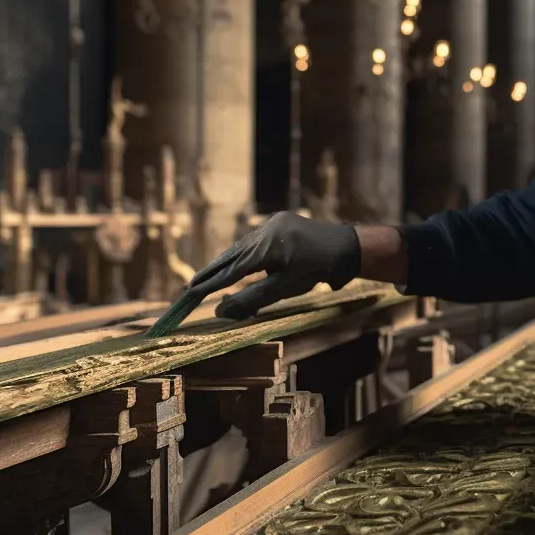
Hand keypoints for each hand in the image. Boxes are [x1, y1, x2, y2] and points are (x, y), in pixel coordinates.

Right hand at [185, 212, 360, 319]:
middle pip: (231, 255)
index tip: (189, 294)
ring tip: (207, 278)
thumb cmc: (316, 270)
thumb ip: (252, 299)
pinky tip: (235, 263)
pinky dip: (241, 255)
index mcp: (265, 246)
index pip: (230, 269)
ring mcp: (271, 224)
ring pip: (241, 247)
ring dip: (225, 263)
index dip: (209, 283)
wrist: (345, 247)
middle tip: (189, 287)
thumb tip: (220, 310)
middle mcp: (264, 230)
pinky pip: (253, 241)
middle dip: (211, 272)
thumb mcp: (284, 288)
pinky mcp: (278, 223)